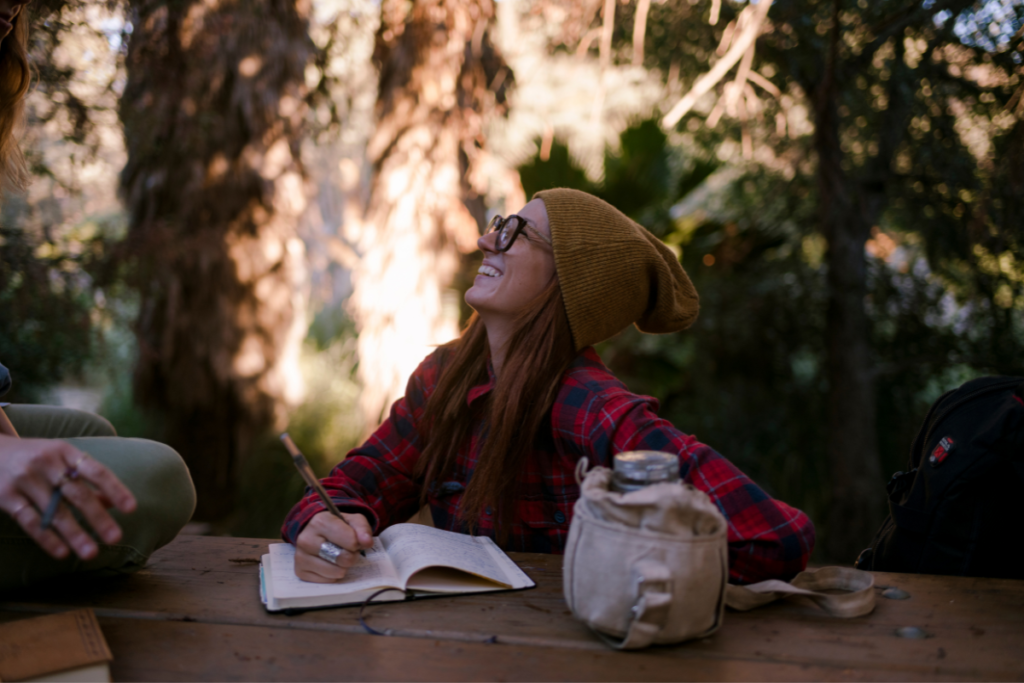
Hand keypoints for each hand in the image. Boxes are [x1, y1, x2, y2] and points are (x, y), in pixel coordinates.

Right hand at [0, 435, 136, 560]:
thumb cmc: (34, 457)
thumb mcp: (60, 459)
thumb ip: (85, 478)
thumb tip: (113, 503)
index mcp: (65, 452)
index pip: (96, 471)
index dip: (116, 489)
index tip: (132, 509)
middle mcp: (46, 463)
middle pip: (78, 494)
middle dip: (98, 518)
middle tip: (116, 538)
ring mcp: (25, 479)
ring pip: (55, 511)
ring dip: (75, 534)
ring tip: (91, 553)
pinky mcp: (5, 496)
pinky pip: (30, 520)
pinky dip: (47, 538)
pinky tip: (62, 553)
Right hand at [294, 510, 373, 582]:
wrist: (316, 532)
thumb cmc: (337, 526)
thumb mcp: (354, 521)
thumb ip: (363, 529)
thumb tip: (367, 543)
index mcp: (320, 522)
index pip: (351, 541)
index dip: (357, 543)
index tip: (354, 541)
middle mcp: (306, 539)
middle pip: (343, 558)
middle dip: (351, 556)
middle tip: (348, 550)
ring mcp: (300, 557)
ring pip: (336, 572)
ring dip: (343, 567)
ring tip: (338, 557)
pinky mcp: (300, 571)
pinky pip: (327, 580)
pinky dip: (332, 575)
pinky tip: (328, 564)